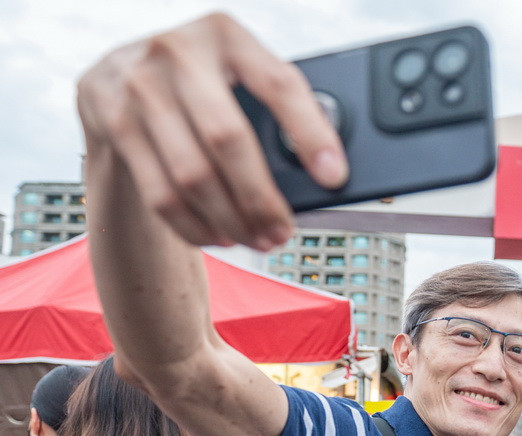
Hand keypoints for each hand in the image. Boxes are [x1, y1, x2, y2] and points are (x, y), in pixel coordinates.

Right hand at [77, 12, 347, 249]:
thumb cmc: (202, 82)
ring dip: (230, 221)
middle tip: (283, 232)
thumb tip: (320, 174)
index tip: (333, 178)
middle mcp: (178, 54)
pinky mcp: (114, 122)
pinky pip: (160, 193)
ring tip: (257, 240)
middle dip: (261, 199)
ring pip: (192, 175)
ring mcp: (139, 86)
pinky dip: (194, 226)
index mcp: (226, 35)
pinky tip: (219, 237)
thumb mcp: (237, 73)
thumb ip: (273, 110)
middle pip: (228, 140)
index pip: (279, 84)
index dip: (311, 134)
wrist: (117, 73)